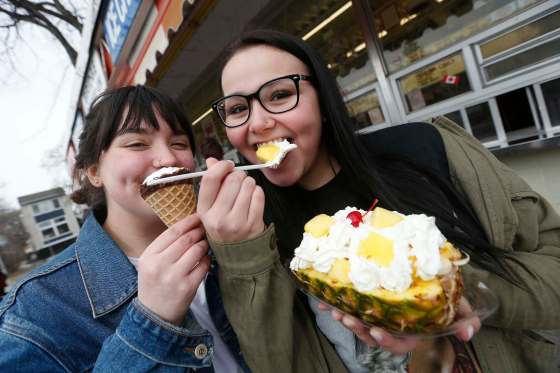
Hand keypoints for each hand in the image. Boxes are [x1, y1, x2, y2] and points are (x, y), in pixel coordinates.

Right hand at [137, 214, 209, 324]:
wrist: (154, 314)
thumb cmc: (155, 283)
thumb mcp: (151, 262)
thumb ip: (165, 245)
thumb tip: (188, 224)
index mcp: (149, 256)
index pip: (172, 232)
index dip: (188, 221)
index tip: (197, 216)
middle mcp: (160, 265)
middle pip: (186, 239)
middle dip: (199, 231)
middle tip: (206, 228)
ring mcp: (174, 277)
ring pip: (196, 250)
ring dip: (204, 244)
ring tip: (206, 243)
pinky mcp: (187, 287)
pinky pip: (203, 266)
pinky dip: (207, 259)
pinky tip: (206, 258)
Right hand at [197, 158, 265, 241]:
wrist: (238, 253)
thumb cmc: (224, 225)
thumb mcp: (211, 208)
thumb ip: (212, 183)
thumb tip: (212, 160)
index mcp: (204, 211)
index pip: (210, 180)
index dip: (221, 166)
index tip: (228, 165)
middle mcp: (218, 217)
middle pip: (232, 180)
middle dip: (239, 175)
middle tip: (240, 181)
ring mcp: (237, 222)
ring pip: (248, 185)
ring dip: (249, 183)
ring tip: (246, 191)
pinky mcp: (253, 224)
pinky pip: (259, 195)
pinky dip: (257, 192)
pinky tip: (253, 199)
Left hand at [317, 296, 480, 354]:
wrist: (425, 276)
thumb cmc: (439, 294)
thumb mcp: (454, 303)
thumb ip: (463, 316)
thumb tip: (469, 332)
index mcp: (411, 330)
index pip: (399, 343)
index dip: (387, 340)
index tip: (376, 331)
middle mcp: (392, 326)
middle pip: (373, 335)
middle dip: (359, 329)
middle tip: (348, 318)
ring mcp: (377, 315)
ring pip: (359, 323)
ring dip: (347, 317)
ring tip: (337, 309)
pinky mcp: (365, 303)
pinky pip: (350, 307)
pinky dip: (336, 304)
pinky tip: (327, 301)